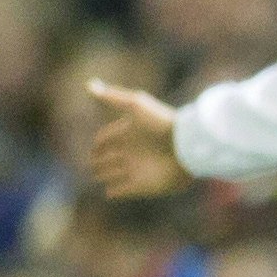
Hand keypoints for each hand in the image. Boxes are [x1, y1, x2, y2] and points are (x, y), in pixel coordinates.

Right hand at [86, 80, 193, 197]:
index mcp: (129, 132)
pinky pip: (122, 191)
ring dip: (104, 175)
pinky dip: (114, 191)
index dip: (97, 144)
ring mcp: (136, 169)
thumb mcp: (136, 105)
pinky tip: (109, 190)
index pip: (105, 140)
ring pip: (112, 174)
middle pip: (107, 158)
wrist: (187, 145)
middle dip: (97, 162)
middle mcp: (131, 151)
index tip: (95, 146)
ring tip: (98, 175)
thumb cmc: (162, 123)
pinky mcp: (142, 186)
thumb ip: (112, 96)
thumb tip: (89, 85)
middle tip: (92, 165)